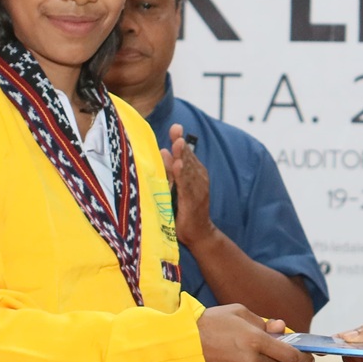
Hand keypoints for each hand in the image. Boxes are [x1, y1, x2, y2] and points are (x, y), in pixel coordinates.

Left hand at [162, 125, 215, 248]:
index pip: (187, 154)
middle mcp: (199, 180)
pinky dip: (183, 176)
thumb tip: (163, 151)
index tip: (175, 127)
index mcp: (196, 174)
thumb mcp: (176, 187)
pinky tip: (178, 166)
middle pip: (188, 159)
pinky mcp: (193, 202)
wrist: (199, 234)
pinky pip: (187, 187)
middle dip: (181, 144)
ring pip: (189, 171)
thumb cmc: (184, 210)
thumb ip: (170, 171)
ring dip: (183, 156)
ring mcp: (198, 190)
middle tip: (176, 129)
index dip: (180, 140)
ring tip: (178, 143)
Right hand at [197, 305, 308, 361]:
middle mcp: (251, 360)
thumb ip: (263, 322)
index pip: (289, 355)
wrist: (183, 343)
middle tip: (284, 356)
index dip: (303, 359)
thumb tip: (281, 328)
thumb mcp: (238, 312)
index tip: (308, 358)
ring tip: (260, 357)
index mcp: (256, 339)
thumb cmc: (211, 322)